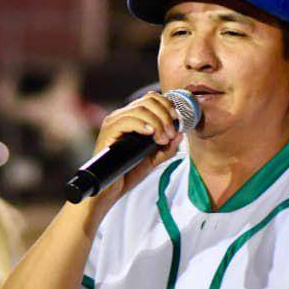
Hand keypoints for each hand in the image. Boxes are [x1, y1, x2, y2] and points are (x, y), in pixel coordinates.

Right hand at [88, 92, 182, 212]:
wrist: (110, 190)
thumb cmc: (127, 173)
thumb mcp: (154, 159)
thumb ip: (167, 148)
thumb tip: (180, 134)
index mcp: (132, 118)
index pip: (151, 98)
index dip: (167, 105)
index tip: (177, 120)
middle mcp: (122, 116)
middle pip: (148, 100)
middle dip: (165, 115)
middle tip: (171, 133)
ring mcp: (114, 123)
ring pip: (140, 109)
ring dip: (158, 122)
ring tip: (163, 139)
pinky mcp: (108, 132)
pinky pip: (127, 120)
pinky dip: (142, 124)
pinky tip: (150, 134)